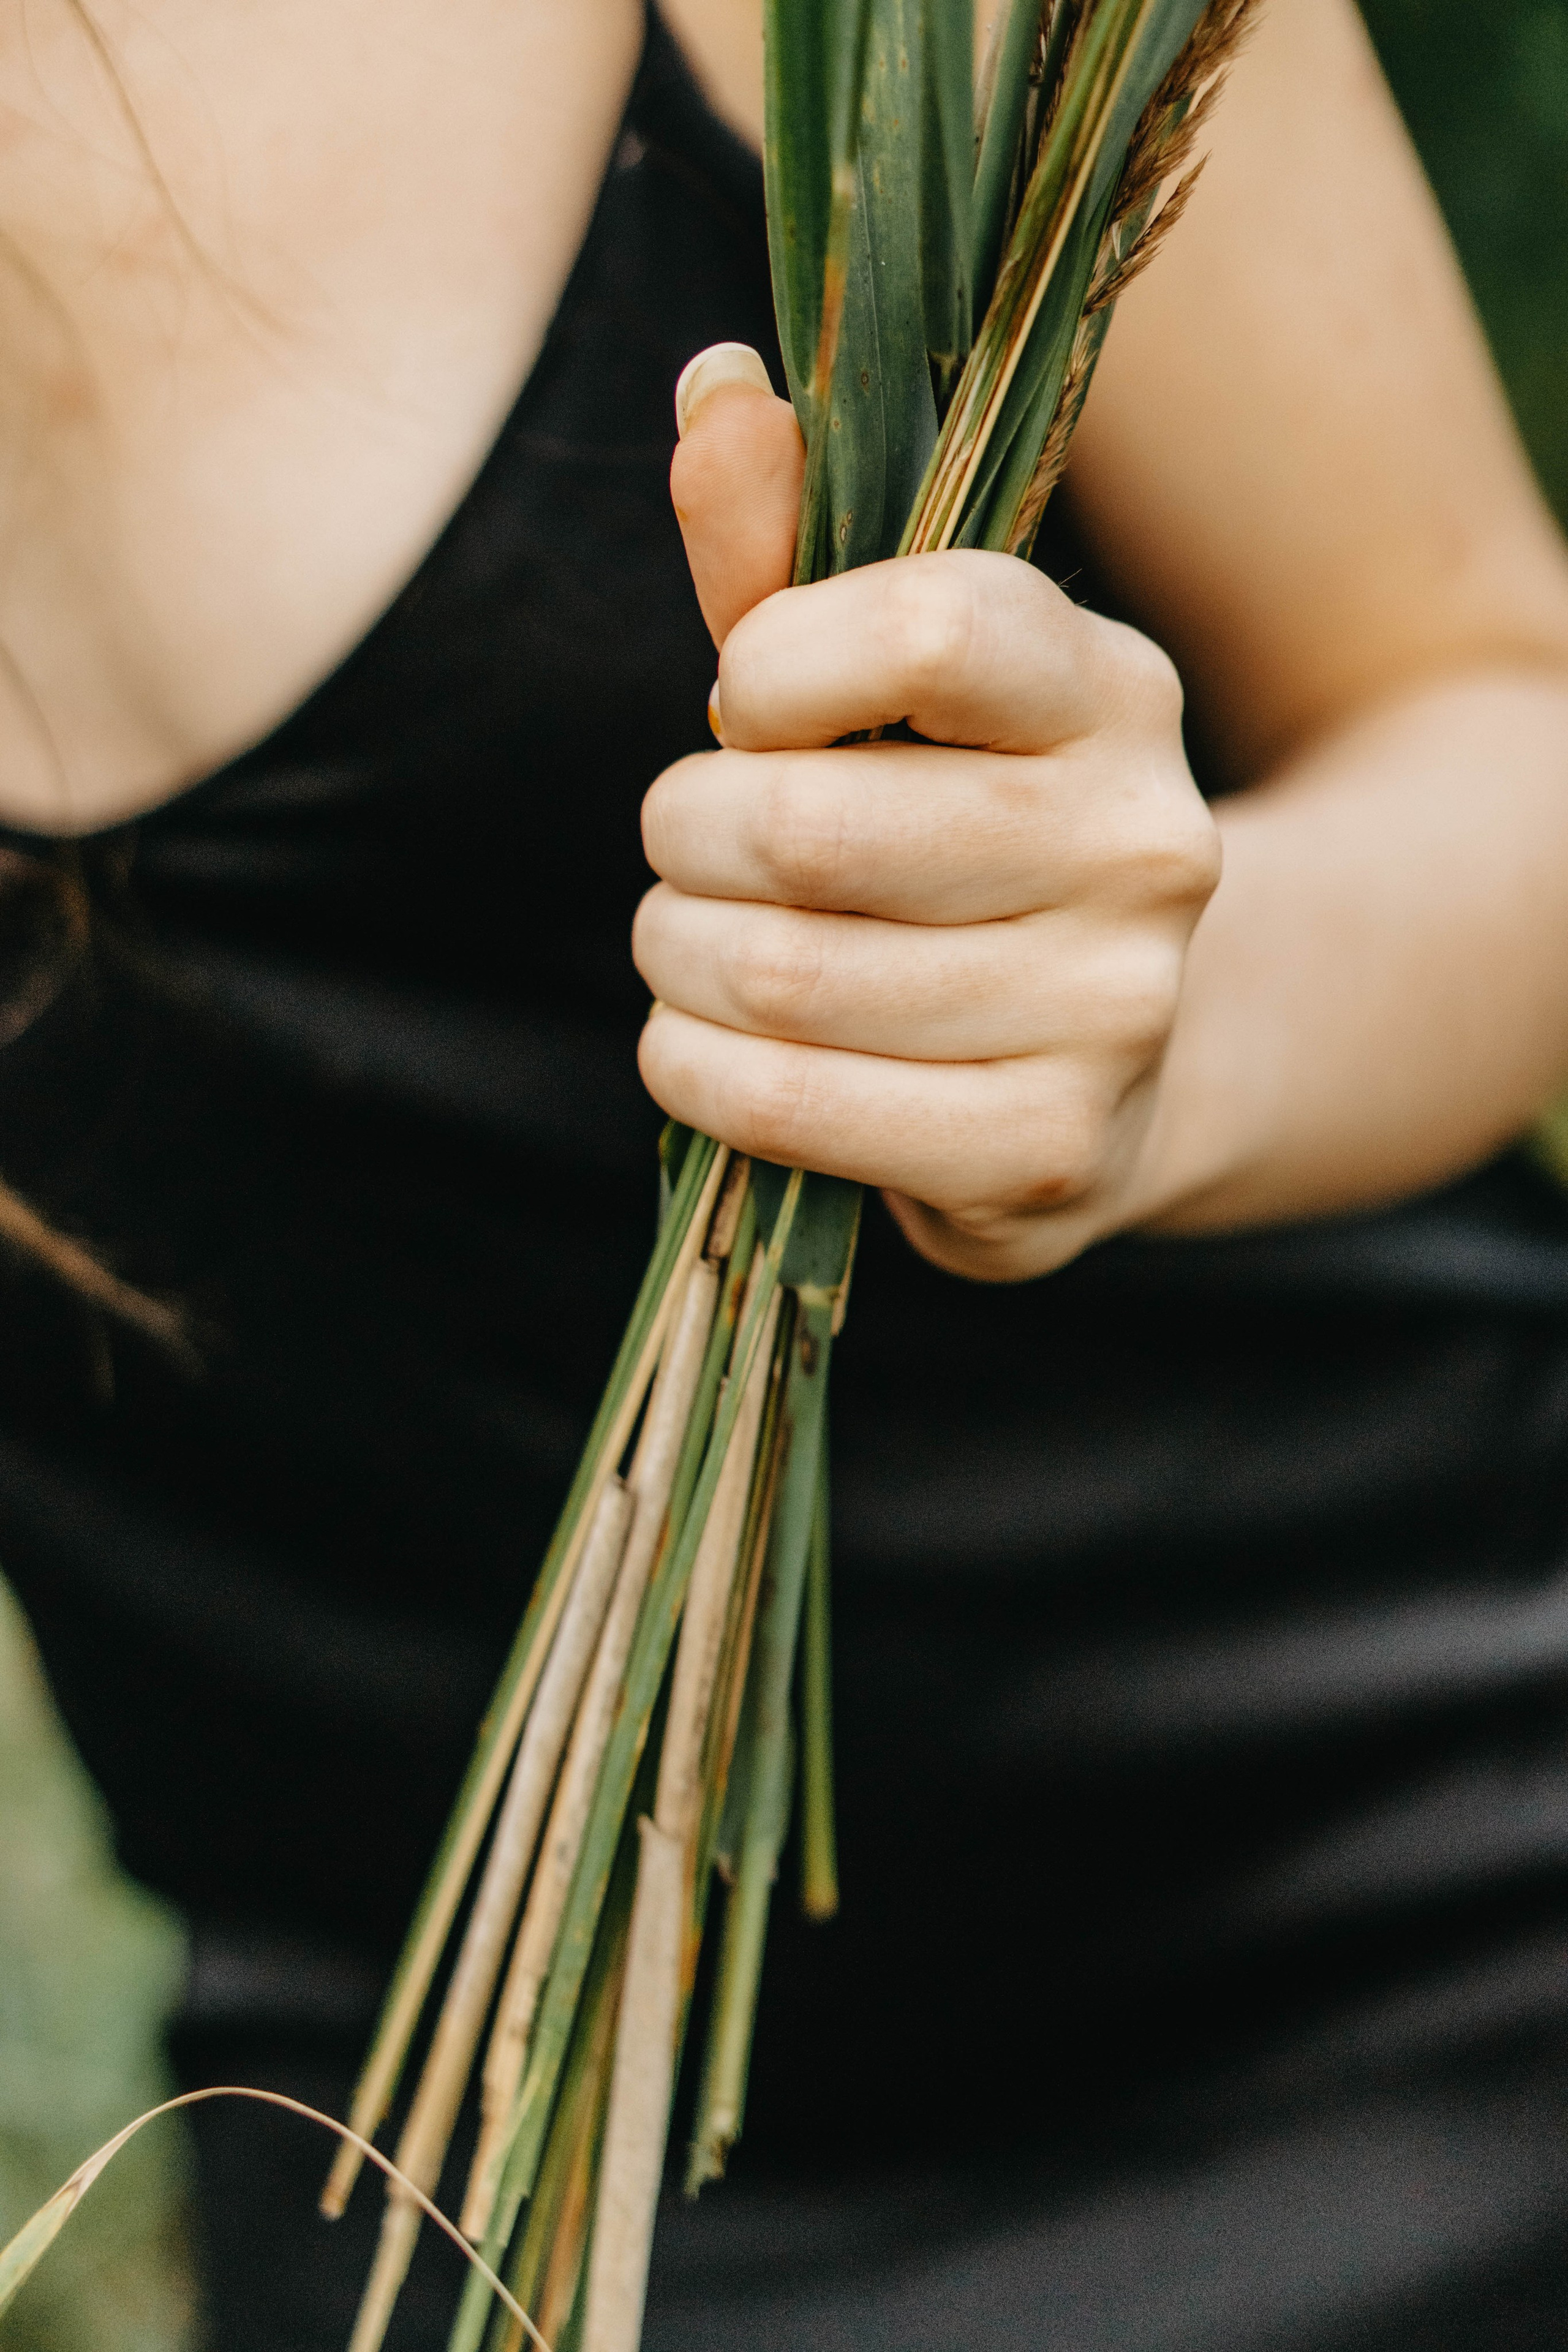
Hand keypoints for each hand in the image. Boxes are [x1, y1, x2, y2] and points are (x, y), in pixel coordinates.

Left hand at [635, 345, 1220, 1281]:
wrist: (1104, 1059)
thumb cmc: (951, 839)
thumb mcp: (886, 688)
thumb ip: (788, 551)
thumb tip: (714, 381)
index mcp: (1111, 692)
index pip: (931, 630)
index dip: (772, 667)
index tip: (743, 705)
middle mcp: (1145, 845)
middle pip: (812, 828)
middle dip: (688, 837)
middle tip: (687, 849)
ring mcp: (1115, 1012)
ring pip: (786, 978)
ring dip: (678, 961)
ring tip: (690, 948)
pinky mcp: (1054, 1151)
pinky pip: (799, 1109)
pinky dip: (699, 1074)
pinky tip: (701, 1049)